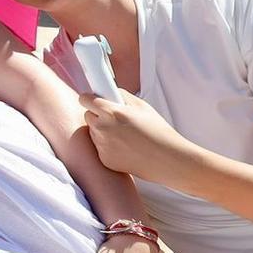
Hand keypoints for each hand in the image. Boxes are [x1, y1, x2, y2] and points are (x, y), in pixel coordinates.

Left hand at [81, 91, 198, 187]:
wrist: (168, 160)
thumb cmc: (159, 133)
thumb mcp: (143, 107)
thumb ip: (122, 96)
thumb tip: (109, 91)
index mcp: (111, 112)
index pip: (85, 99)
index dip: (89, 99)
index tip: (93, 100)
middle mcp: (102, 128)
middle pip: (88, 116)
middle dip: (98, 115)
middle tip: (115, 119)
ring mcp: (102, 145)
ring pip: (93, 132)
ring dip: (102, 131)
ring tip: (124, 135)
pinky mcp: (104, 159)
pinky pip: (100, 147)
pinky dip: (108, 146)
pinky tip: (125, 147)